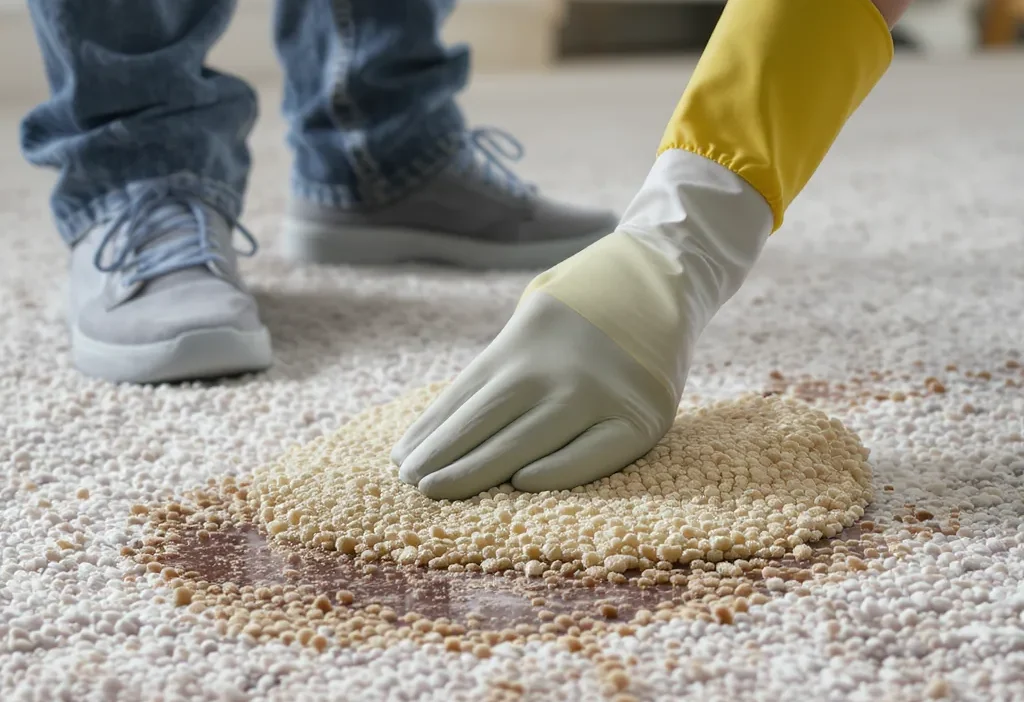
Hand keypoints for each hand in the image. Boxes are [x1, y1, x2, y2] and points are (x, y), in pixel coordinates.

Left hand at [393, 150, 772, 499]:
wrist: (661, 281)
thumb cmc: (583, 314)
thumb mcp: (531, 323)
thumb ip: (497, 369)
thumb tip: (440, 428)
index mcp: (522, 346)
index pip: (465, 398)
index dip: (432, 432)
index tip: (401, 460)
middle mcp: (553, 369)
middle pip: (486, 422)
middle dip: (444, 457)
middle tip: (411, 484)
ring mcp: (598, 393)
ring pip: (527, 442)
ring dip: (477, 472)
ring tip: (437, 492)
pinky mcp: (641, 417)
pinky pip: (594, 454)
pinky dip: (558, 471)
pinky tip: (522, 485)